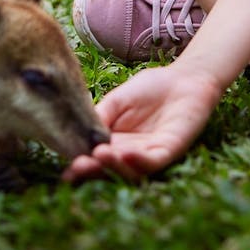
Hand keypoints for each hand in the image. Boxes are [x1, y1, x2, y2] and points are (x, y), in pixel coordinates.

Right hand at [62, 63, 222, 182]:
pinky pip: (154, 161)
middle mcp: (130, 154)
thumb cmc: (150, 88)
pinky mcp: (170, 150)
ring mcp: (149, 154)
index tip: (65, 172)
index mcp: (114, 143)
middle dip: (94, 170)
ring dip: (114, 166)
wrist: (183, 78)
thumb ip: (100, 115)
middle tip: (77, 168)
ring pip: (130, 170)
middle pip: (110, 168)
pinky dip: (140, 161)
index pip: (95, 158)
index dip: (81, 166)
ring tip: (98, 156)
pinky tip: (127, 154)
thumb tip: (78, 132)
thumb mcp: (117, 100)